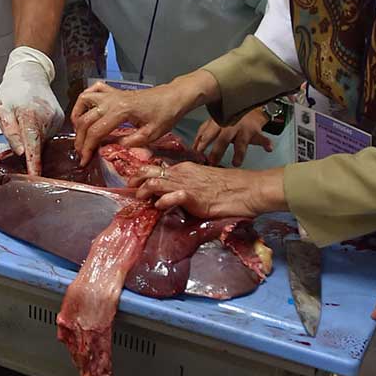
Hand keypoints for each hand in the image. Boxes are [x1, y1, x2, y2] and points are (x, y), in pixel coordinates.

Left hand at [0, 47, 63, 174]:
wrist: (30, 72)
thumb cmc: (11, 91)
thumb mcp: (1, 110)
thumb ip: (11, 132)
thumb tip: (20, 152)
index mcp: (30, 116)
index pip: (33, 146)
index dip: (33, 164)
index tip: (35, 178)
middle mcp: (47, 118)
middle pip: (38, 144)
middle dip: (28, 147)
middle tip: (16, 129)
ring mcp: (56, 118)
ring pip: (43, 140)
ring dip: (34, 137)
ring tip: (25, 119)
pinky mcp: (60, 118)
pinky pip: (49, 133)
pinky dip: (40, 132)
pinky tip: (34, 120)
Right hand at [71, 80, 195, 165]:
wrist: (173, 97)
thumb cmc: (165, 115)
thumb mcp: (150, 135)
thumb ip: (128, 142)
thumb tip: (109, 148)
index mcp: (121, 111)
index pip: (96, 131)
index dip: (87, 148)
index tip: (84, 160)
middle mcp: (112, 100)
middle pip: (86, 119)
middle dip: (80, 139)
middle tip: (81, 153)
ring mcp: (112, 93)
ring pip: (84, 101)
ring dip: (78, 117)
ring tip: (79, 132)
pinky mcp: (115, 91)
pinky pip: (94, 90)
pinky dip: (85, 99)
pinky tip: (85, 110)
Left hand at [128, 162, 284, 218]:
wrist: (246, 189)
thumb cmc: (227, 188)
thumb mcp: (201, 182)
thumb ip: (185, 186)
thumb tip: (170, 195)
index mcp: (183, 168)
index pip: (156, 167)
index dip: (141, 174)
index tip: (133, 183)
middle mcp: (181, 173)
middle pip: (150, 171)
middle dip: (136, 179)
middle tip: (129, 189)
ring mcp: (186, 184)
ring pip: (155, 181)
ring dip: (143, 191)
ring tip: (138, 198)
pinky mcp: (192, 196)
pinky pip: (172, 196)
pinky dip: (162, 202)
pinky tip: (159, 207)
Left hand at [195, 108, 271, 166]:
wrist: (248, 106)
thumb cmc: (228, 118)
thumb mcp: (213, 122)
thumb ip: (202, 133)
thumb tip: (192, 148)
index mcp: (217, 123)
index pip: (207, 134)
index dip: (202, 145)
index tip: (197, 156)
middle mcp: (230, 125)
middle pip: (223, 139)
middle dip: (217, 151)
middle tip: (212, 162)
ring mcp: (244, 129)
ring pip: (241, 141)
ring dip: (238, 153)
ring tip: (236, 163)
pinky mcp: (256, 132)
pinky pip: (262, 138)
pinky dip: (266, 143)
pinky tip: (269, 148)